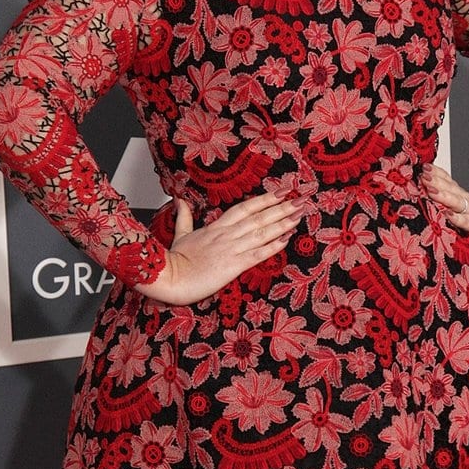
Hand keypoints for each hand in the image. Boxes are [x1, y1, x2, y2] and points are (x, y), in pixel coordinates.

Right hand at [131, 190, 303, 303]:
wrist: (168, 277)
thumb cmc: (174, 260)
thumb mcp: (180, 234)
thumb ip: (184, 217)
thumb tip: (180, 201)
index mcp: (216, 227)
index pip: (245, 208)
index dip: (264, 199)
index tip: (281, 191)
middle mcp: (226, 234)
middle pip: (259, 216)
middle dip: (281, 207)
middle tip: (300, 198)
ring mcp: (231, 248)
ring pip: (262, 232)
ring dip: (283, 222)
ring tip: (300, 214)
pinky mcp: (233, 265)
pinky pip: (258, 253)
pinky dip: (273, 245)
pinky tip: (287, 238)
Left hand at [421, 163, 468, 253]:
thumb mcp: (458, 206)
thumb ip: (444, 198)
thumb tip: (423, 190)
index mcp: (459, 194)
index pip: (447, 180)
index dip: (437, 172)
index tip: (424, 166)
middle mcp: (464, 200)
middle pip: (450, 188)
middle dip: (436, 180)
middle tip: (423, 174)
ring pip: (456, 202)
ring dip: (443, 196)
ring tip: (431, 191)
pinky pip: (465, 221)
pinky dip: (456, 218)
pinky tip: (447, 214)